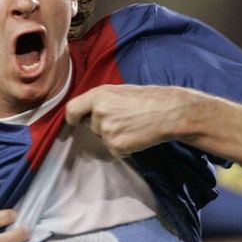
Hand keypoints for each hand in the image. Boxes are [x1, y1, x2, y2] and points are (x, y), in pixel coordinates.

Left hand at [65, 84, 199, 155]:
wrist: (169, 112)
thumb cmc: (148, 99)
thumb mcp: (119, 91)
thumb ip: (101, 100)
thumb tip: (86, 112)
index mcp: (98, 95)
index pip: (72, 110)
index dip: (72, 118)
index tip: (75, 121)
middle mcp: (98, 113)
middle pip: (91, 126)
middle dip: (103, 126)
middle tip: (124, 119)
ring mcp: (106, 131)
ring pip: (103, 139)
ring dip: (115, 137)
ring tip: (133, 126)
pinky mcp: (116, 147)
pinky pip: (114, 151)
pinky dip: (124, 148)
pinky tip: (136, 136)